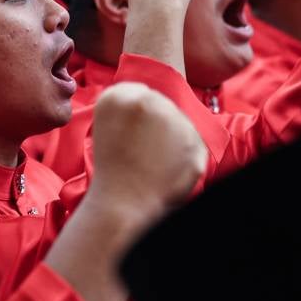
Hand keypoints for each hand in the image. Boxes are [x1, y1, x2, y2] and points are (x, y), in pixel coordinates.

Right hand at [89, 83, 207, 222]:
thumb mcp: (106, 123)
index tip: (128, 135)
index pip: (140, 94)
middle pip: (163, 106)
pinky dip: (184, 158)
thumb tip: (155, 97)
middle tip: (140, 152)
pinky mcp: (194, 142)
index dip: (136, 119)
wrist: (122, 206)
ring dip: (171, 141)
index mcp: (119, 95)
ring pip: (179, 124)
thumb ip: (130, 102)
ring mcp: (175, 121)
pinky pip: (192, 144)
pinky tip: (165, 171)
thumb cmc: (112, 168)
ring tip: (152, 163)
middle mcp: (148, 100)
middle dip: (156, 126)